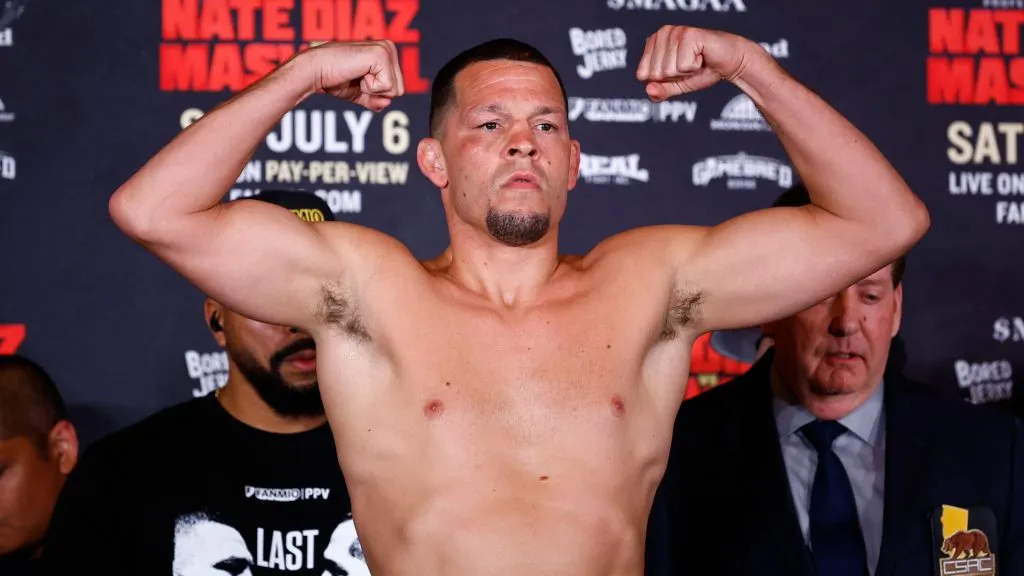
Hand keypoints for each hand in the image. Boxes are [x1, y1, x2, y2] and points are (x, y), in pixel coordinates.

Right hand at [305, 40, 404, 111]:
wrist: (316, 72)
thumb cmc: (334, 79)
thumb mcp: (359, 93)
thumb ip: (375, 99)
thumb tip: (387, 103)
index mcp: (386, 54)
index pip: (396, 89)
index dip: (375, 94)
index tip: (358, 80)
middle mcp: (389, 47)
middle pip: (399, 90)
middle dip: (376, 93)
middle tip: (357, 78)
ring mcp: (386, 49)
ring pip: (395, 90)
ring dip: (372, 90)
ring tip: (357, 75)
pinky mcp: (381, 55)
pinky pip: (387, 86)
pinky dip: (370, 87)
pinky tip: (357, 73)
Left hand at [636, 26, 756, 101]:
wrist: (730, 63)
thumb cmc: (703, 70)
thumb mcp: (676, 85)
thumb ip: (660, 91)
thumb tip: (649, 90)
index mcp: (653, 42)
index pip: (643, 75)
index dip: (664, 80)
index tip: (679, 70)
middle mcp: (662, 33)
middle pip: (655, 74)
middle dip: (675, 77)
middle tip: (690, 65)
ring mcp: (675, 32)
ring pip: (668, 70)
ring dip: (686, 72)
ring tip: (697, 60)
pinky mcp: (688, 35)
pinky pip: (683, 66)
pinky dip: (695, 68)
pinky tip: (702, 56)